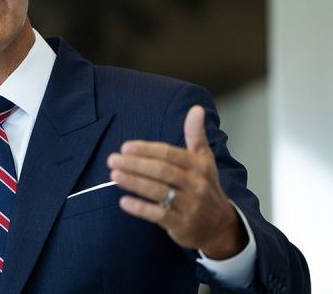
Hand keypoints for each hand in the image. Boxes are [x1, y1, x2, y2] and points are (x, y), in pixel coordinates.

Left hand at [106, 105, 247, 258]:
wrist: (219, 225)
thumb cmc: (204, 186)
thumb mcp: (204, 159)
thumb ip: (196, 134)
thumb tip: (196, 109)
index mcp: (199, 166)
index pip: (170, 154)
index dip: (146, 149)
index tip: (125, 147)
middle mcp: (196, 184)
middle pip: (162, 171)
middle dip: (135, 164)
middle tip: (112, 160)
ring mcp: (190, 205)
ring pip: (158, 191)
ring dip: (133, 182)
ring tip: (114, 175)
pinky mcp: (182, 224)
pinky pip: (158, 215)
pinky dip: (140, 208)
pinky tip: (123, 201)